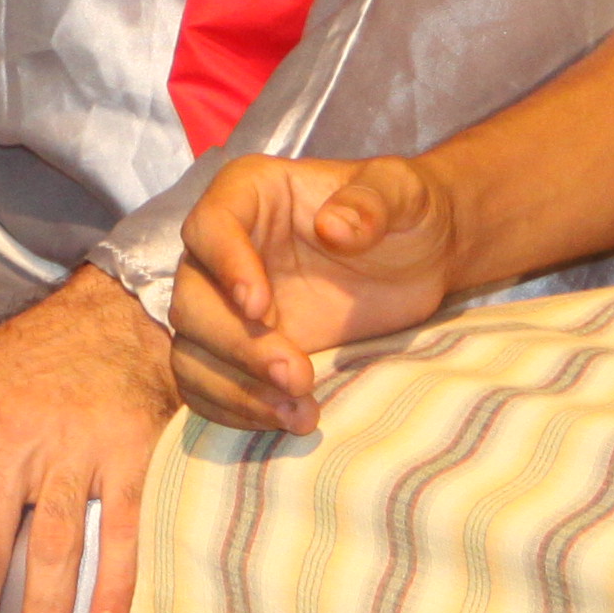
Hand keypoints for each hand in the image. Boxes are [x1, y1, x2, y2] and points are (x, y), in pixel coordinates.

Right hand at [167, 153, 460, 434]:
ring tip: (301, 412)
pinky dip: (236, 410)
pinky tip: (284, 421)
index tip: (260, 307)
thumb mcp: (403, 191)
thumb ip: (372, 202)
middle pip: (192, 300)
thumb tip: (334, 229)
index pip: (209, 225)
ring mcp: (227, 305)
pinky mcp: (241, 351)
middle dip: (237, 346)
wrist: (421, 258)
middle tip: (297, 375)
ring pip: (193, 350)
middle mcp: (224, 250)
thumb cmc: (406, 210)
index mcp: (250, 194)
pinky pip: (208, 385)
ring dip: (236, 389)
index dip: (225, 267)